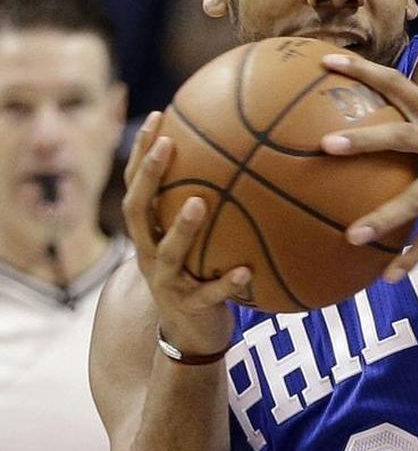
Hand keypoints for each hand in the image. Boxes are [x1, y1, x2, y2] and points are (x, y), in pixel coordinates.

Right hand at [123, 112, 249, 357]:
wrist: (191, 335)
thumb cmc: (199, 275)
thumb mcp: (198, 240)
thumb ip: (210, 205)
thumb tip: (246, 158)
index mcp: (150, 235)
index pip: (137, 187)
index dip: (142, 153)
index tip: (158, 116)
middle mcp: (149, 255)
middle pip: (138, 212)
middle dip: (149, 176)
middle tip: (169, 145)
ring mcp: (168, 282)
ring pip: (168, 254)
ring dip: (182, 228)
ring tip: (200, 203)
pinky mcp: (191, 307)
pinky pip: (209, 294)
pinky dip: (226, 282)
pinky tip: (246, 270)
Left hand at [319, 55, 417, 279]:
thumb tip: (395, 105)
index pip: (394, 83)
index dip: (361, 70)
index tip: (326, 61)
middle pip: (397, 136)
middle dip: (362, 141)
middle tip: (325, 145)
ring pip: (415, 197)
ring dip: (384, 217)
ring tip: (351, 236)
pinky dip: (413, 255)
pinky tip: (391, 274)